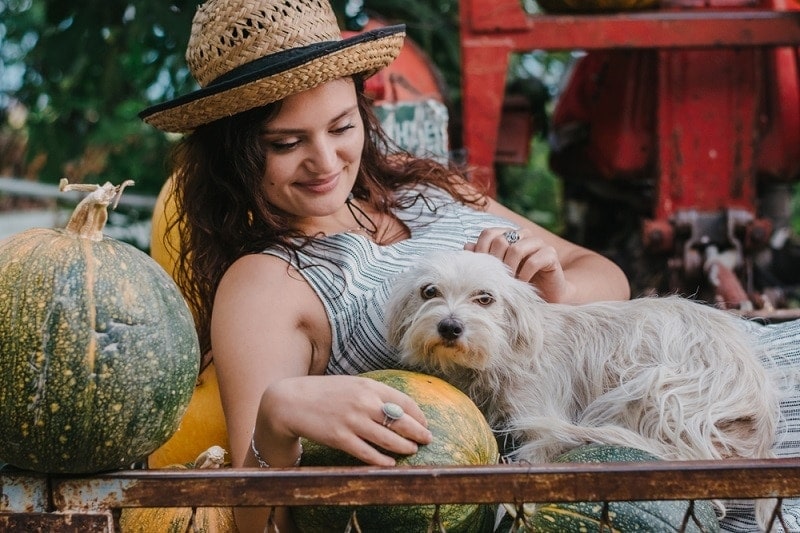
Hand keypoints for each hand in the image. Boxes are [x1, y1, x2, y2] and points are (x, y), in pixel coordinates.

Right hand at [257, 375, 432, 465]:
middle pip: (402, 421)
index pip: (404, 401)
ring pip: (388, 439)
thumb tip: (399, 407)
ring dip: (404, 447)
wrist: (291, 402)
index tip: (424, 423)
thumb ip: (374, 393)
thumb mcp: (352, 384)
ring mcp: (352, 421)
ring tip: (412, 451)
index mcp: (368, 386)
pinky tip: (390, 463)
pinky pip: (367, 453)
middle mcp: (363, 402)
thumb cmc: (325, 393)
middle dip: (418, 433)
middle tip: (427, 440)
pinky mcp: (340, 438)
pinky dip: (382, 460)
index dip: (418, 415)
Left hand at [464, 227, 569, 302]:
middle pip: (500, 240)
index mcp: (507, 234)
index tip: (481, 271)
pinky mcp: (550, 254)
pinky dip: (524, 275)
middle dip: (495, 263)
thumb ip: (483, 258)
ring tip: (508, 283)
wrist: (545, 295)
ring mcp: (537, 242)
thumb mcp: (497, 271)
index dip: (481, 251)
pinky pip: (533, 261)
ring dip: (509, 269)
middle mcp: (522, 234)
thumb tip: (467, 246)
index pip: (488, 233)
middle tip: (496, 279)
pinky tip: (521, 284)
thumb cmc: (517, 282)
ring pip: (516, 249)